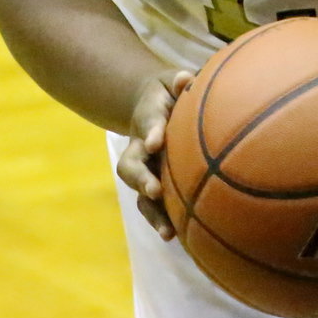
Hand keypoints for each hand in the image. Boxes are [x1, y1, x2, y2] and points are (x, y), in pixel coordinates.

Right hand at [116, 69, 194, 239]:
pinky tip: (179, 237)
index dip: (151, 131)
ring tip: (168, 232)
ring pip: (139, 193)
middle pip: (131, 165)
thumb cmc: (169, 91)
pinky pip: (153, 206)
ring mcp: (144, 168)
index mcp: (149, 117)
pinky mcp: (152, 184)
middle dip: (141, 179)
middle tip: (153, 190)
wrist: (150, 103)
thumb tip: (185, 79)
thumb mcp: (172, 80)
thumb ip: (179, 80)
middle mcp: (140, 146)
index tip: (156, 141)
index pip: (149, 123)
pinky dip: (162, 221)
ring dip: (152, 212)